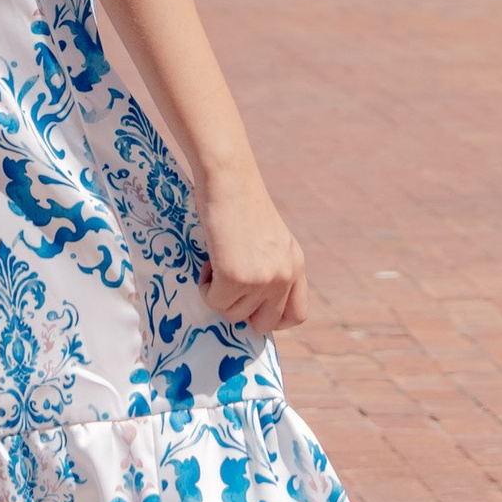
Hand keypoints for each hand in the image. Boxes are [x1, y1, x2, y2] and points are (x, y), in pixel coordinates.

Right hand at [195, 170, 308, 336]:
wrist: (228, 178)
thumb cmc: (239, 200)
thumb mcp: (268, 239)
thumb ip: (269, 268)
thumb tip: (250, 303)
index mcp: (296, 265)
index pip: (296, 315)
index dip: (271, 318)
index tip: (251, 307)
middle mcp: (284, 276)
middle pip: (263, 324)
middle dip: (240, 311)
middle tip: (226, 286)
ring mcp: (262, 280)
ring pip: (233, 314)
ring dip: (219, 294)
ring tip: (216, 260)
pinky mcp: (236, 278)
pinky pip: (214, 301)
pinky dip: (205, 287)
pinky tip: (208, 259)